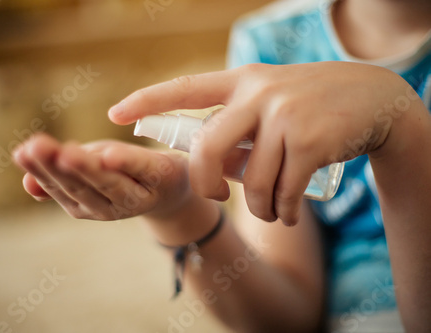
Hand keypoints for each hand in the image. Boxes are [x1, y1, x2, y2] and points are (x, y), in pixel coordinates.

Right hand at [12, 133, 191, 220]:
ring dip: (86, 168)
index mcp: (86, 204)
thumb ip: (61, 178)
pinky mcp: (160, 178)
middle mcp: (108, 206)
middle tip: (35, 147)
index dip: (40, 169)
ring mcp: (136, 197)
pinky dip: (126, 163)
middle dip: (56, 167)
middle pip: (80, 186)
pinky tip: (109, 154)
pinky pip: (141, 170)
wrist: (172, 187)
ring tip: (65, 152)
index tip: (21, 150)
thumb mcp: (89, 172)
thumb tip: (27, 184)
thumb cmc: (123, 174)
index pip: (58, 186)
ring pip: (108, 182)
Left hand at [108, 62, 417, 224]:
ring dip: (258, 207)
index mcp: (241, 81)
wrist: (374, 98)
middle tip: (217, 198)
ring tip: (272, 209)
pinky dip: (283, 211)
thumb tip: (209, 170)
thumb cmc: (311, 106)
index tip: (114, 115)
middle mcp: (257, 93)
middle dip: (205, 184)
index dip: (147, 101)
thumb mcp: (270, 104)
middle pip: (207, 148)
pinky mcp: (309, 141)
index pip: (185, 89)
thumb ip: (238, 131)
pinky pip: (282, 191)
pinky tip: (289, 213)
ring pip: (250, 180)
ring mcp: (283, 115)